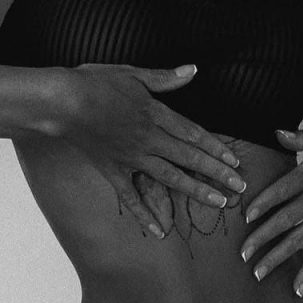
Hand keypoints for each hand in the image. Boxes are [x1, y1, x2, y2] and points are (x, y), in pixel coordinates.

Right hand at [53, 62, 245, 236]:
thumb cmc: (94, 83)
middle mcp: (149, 139)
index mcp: (155, 115)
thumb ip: (164, 78)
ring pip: (170, 178)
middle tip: (240, 187)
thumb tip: (192, 70)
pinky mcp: (114, 171)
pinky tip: (161, 231)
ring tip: (219, 202)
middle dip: (217, 173)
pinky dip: (146, 215)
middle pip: (189, 158)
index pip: (194, 134)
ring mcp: (132, 158)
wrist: (61, 102)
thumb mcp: (132, 73)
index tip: (235, 161)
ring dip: (197, 191)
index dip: (216, 148)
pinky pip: (133, 197)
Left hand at [239, 121, 302, 295]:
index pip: (286, 188)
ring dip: (279, 257)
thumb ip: (302, 137)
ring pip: (302, 240)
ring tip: (258, 273)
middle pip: (289, 220)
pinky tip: (298, 288)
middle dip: (263, 238)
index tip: (247, 215)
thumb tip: (276, 134)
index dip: (266, 202)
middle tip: (242, 254)